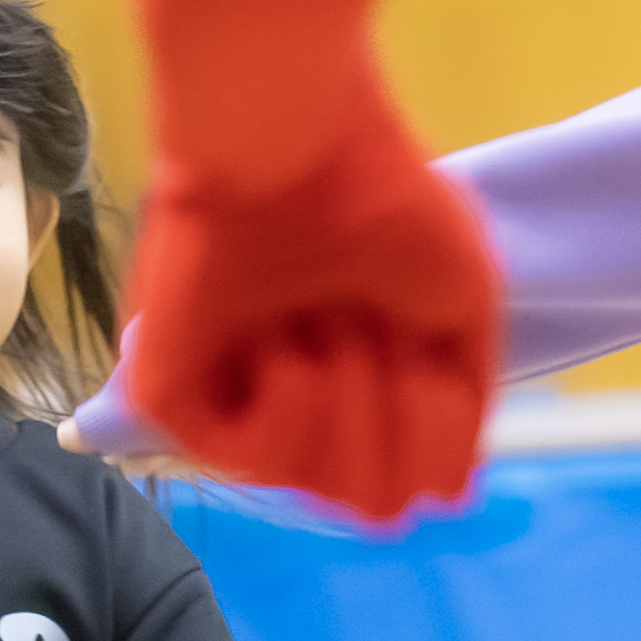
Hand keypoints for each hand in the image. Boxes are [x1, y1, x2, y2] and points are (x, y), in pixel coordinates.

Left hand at [117, 93, 502, 523]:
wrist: (297, 144)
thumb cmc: (385, 202)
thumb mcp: (465, 305)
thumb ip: (463, 408)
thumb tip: (451, 494)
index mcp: (357, 376)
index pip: (408, 472)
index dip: (432, 419)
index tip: (419, 339)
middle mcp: (295, 398)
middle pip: (371, 495)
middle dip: (394, 411)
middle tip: (371, 325)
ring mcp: (232, 399)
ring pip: (317, 484)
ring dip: (348, 399)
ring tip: (324, 320)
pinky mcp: (175, 398)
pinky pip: (253, 460)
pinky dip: (290, 407)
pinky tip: (285, 346)